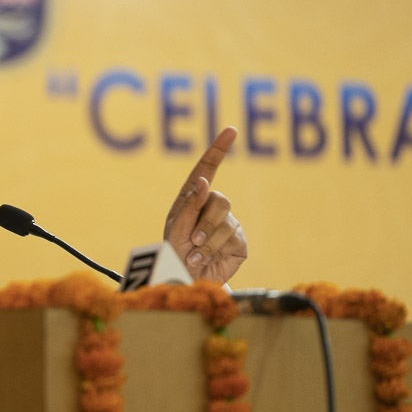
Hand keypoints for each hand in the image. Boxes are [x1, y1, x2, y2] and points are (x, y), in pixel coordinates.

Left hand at [163, 126, 247, 283]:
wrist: (183, 280)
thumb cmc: (173, 253)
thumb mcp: (176, 227)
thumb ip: (190, 205)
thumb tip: (203, 181)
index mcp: (192, 198)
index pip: (208, 168)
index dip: (219, 149)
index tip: (231, 130)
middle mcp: (211, 207)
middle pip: (220, 200)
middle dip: (205, 222)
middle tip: (192, 241)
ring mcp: (228, 223)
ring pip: (226, 220)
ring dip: (207, 239)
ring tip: (195, 253)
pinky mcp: (238, 241)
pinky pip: (232, 237)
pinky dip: (214, 249)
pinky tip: (204, 259)